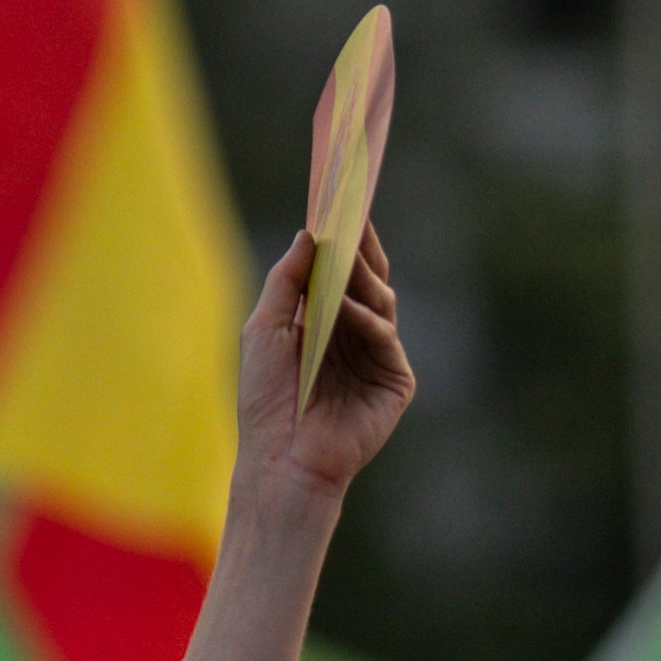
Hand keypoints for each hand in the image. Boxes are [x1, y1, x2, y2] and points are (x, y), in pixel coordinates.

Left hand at [231, 216, 415, 505]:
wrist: (280, 458)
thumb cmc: (265, 399)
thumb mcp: (265, 329)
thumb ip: (285, 282)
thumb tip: (307, 235)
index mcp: (325, 323)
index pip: (341, 273)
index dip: (342, 241)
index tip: (339, 202)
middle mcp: (356, 336)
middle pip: (369, 281)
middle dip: (362, 249)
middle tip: (354, 216)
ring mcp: (378, 358)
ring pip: (381, 303)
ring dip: (363, 278)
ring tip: (347, 252)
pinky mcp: (395, 382)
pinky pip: (385, 339)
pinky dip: (366, 320)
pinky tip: (347, 308)